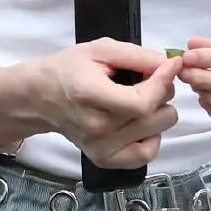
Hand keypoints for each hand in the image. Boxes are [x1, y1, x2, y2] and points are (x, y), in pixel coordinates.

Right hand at [33, 39, 179, 169]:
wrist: (41, 97)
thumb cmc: (70, 69)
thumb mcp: (100, 50)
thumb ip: (137, 56)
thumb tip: (169, 65)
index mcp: (91, 96)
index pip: (143, 103)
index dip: (163, 83)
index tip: (169, 66)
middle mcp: (96, 128)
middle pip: (156, 117)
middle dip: (162, 93)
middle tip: (148, 81)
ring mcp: (101, 148)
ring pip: (158, 132)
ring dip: (158, 113)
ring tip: (140, 101)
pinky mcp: (105, 160)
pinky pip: (146, 155)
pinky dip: (151, 137)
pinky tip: (140, 123)